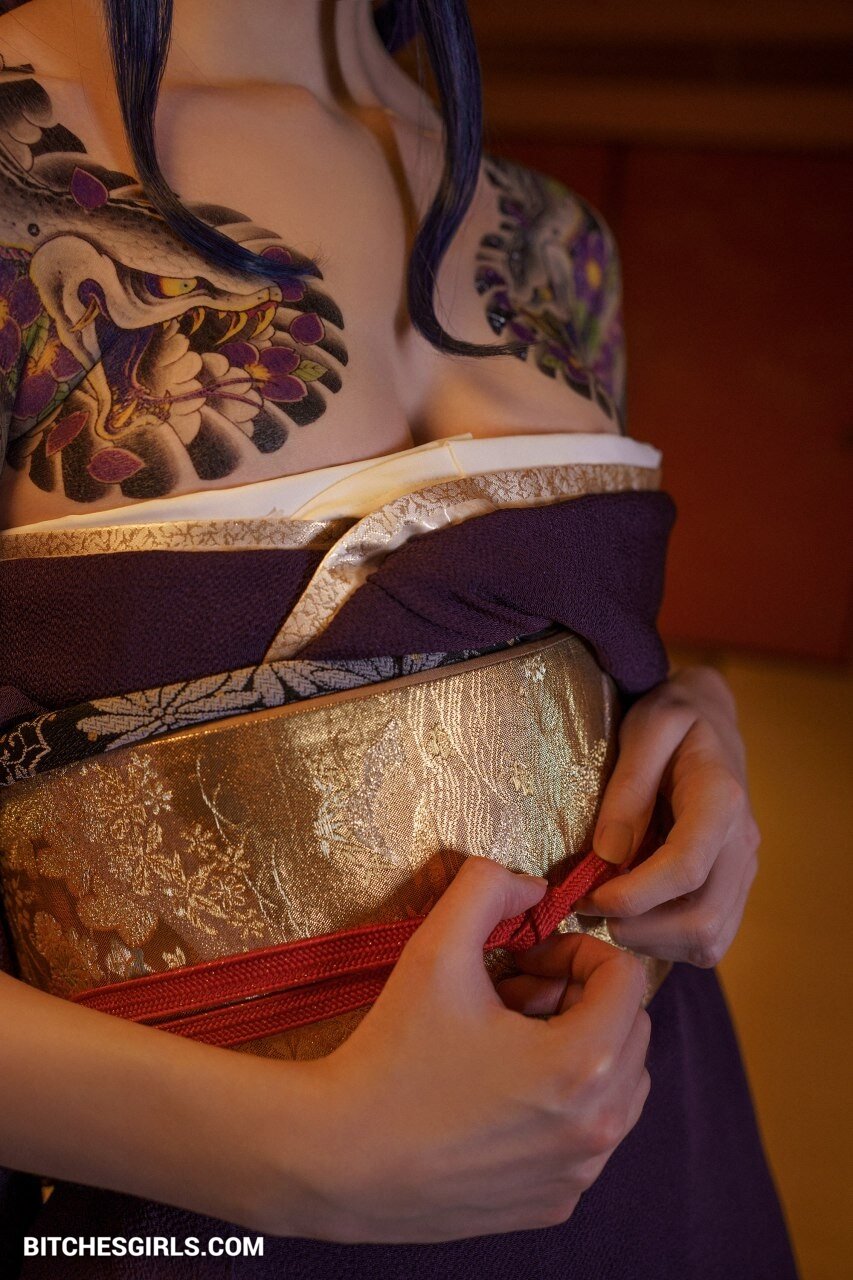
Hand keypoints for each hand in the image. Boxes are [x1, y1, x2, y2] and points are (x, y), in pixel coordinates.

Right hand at [265, 857, 650, 1243]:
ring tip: (507, 1043)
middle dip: (579, 998)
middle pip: (631, 1030)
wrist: (339, 1160)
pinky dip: (562, 1107)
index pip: (627, 979)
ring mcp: (578, 1174)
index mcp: (582, 1064)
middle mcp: (597, 1128)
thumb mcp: (434, 950)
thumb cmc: (390, 1055)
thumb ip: (487, 888)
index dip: (579, 950)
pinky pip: (588, 1138)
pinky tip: (496, 1096)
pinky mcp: (553, 1206)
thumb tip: (532, 886)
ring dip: (579, 1050)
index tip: (527, 958)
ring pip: (619, 1086)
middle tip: (513, 994)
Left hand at [573, 665, 760, 967]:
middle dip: (639, 930)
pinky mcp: (735, 885)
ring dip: (651, 941)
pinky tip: (634, 914)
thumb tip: (608, 854)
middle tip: (589, 910)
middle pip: (703, 920)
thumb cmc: (673, 717)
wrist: (711, 717)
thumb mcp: (645, 728)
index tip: (587, 898)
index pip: (686, 868)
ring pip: (709, 940)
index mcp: (721, 800)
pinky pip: (710, 939)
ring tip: (607, 913)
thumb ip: (628, 788)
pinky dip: (667, 941)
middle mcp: (742, 842)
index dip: (634, 896)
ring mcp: (744, 869)